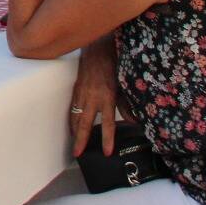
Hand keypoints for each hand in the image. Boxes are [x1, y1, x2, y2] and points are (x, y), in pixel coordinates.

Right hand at [69, 40, 122, 156]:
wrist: (97, 50)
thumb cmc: (113, 67)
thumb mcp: (124, 87)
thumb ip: (127, 105)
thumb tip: (133, 122)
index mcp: (107, 98)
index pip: (107, 124)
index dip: (107, 139)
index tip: (107, 152)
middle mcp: (92, 98)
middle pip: (85, 124)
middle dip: (81, 140)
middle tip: (78, 154)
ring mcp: (82, 94)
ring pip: (76, 117)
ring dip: (75, 132)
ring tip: (75, 144)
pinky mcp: (76, 89)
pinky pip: (73, 108)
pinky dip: (72, 119)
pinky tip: (73, 126)